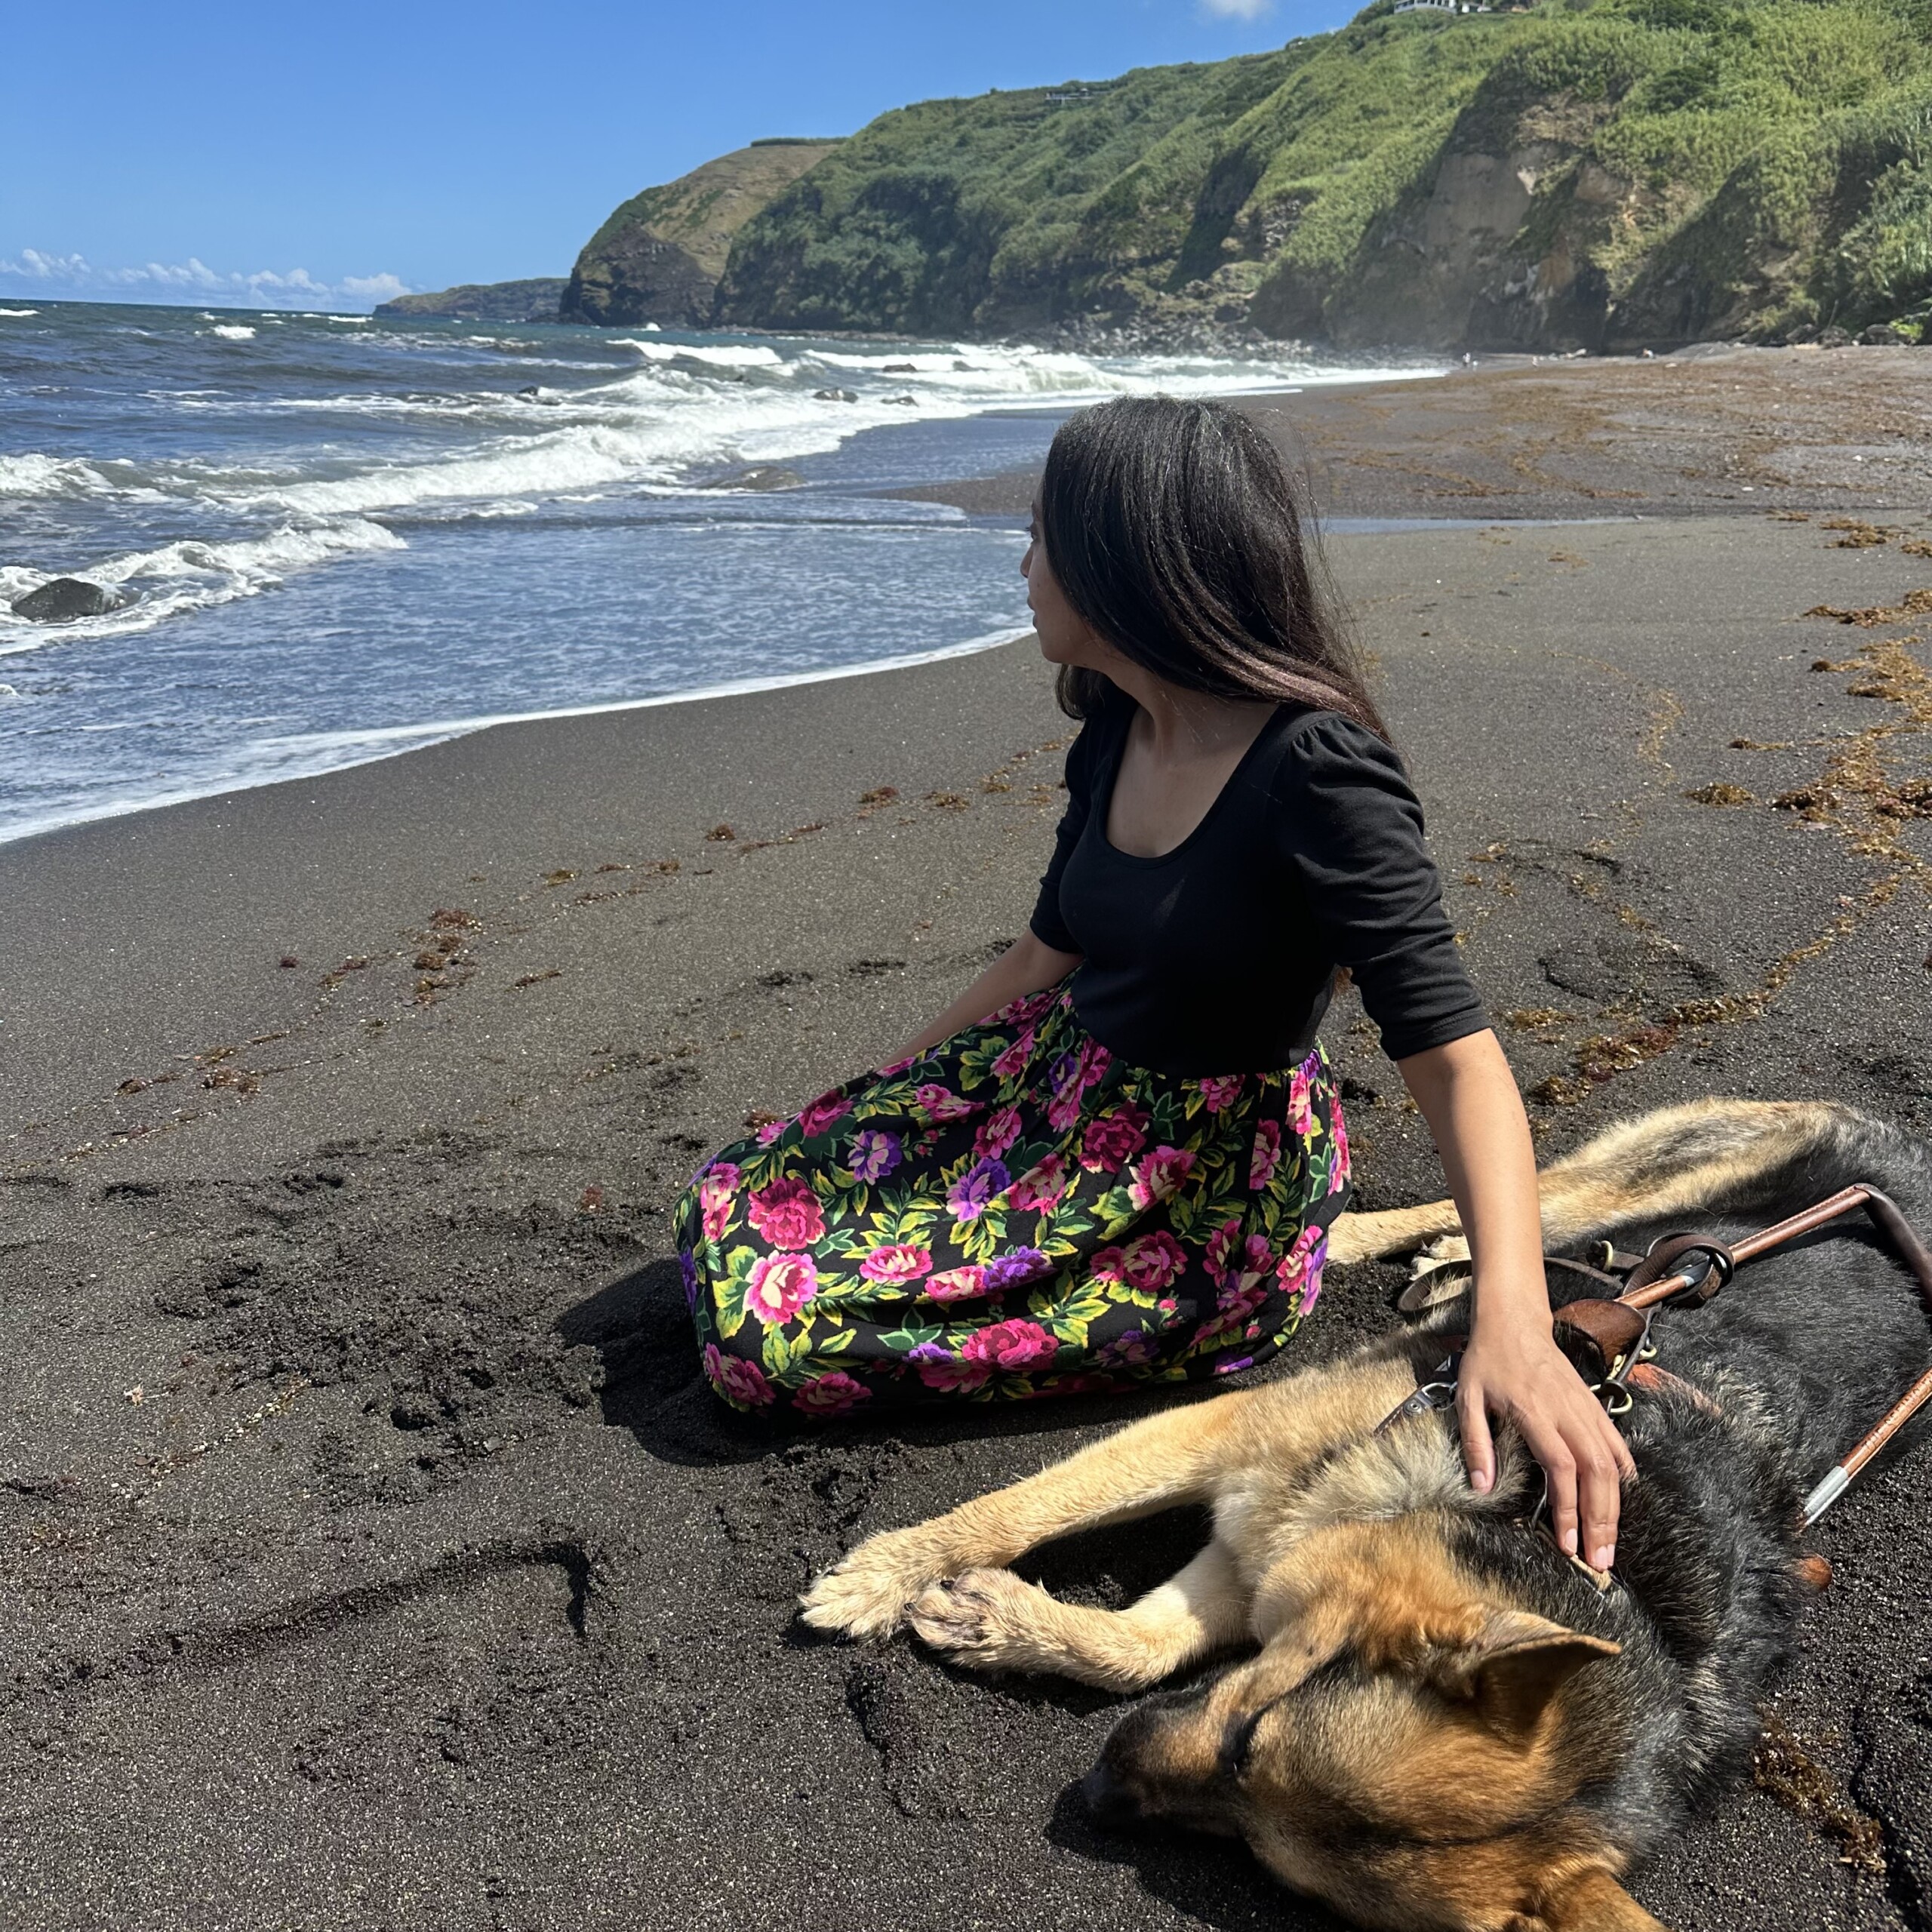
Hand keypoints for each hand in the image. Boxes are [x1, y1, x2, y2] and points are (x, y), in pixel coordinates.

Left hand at [1457, 1313, 1635, 1572]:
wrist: (1514, 1321)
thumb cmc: (1487, 1361)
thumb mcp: (1467, 1397)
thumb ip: (1475, 1441)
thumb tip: (1481, 1486)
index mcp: (1534, 1411)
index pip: (1560, 1467)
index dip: (1566, 1508)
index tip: (1565, 1543)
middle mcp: (1567, 1412)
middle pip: (1595, 1472)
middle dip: (1599, 1520)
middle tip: (1598, 1561)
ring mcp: (1585, 1408)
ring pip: (1611, 1463)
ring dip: (1614, 1507)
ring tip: (1609, 1545)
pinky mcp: (1594, 1405)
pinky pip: (1616, 1444)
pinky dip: (1624, 1475)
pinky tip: (1623, 1502)